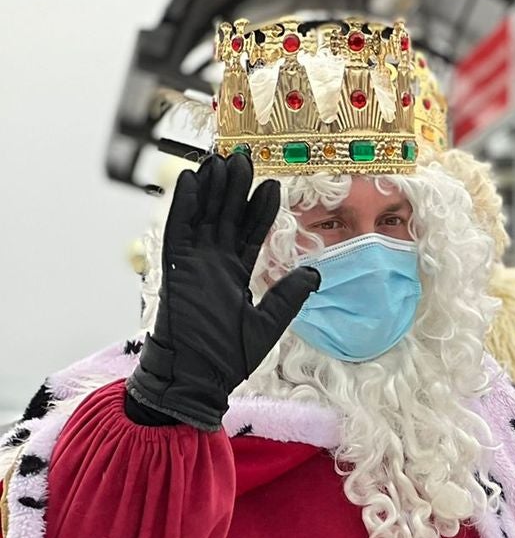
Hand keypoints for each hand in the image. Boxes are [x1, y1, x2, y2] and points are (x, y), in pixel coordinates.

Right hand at [126, 153, 319, 429]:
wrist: (196, 379)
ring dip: (212, 189)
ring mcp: (193, 265)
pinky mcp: (175, 270)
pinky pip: (178, 231)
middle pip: (226, 217)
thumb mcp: (269, 323)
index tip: (271, 185)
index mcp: (235, 275)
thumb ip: (289, 296)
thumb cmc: (227, 358)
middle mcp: (213, 264)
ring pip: (203, 216)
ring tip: (222, 160)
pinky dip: (183, 206)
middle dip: (235, 189)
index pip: (250, 233)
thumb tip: (316, 273)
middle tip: (245, 157)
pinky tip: (192, 181)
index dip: (259, 209)